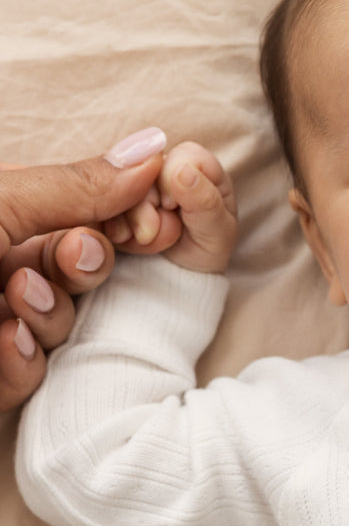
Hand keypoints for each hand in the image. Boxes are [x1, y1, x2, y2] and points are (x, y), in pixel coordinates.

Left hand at [0, 128, 171, 411]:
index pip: (84, 216)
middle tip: (78, 255)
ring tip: (13, 300)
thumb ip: (77, 185)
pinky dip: (20, 363)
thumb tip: (155, 148)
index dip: (124, 220)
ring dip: (49, 316)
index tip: (149, 224)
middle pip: (81, 273)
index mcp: (2, 214)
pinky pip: (32, 377)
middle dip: (87, 266)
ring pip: (62, 330)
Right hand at [104, 142, 237, 275]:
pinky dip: (113, 220)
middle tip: (148, 233)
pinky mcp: (120, 194)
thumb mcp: (216, 230)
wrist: (183, 272)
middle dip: (142, 202)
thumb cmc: (208, 247)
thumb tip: (184, 171)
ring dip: (125, 215)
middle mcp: (168, 166)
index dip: (170, 178)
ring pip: (120, 182)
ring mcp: (141, 179)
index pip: (180, 155)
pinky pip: (106, 199)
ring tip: (141, 239)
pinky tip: (123, 238)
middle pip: (144, 166)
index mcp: (200, 166)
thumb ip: (205, 201)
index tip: (170, 206)